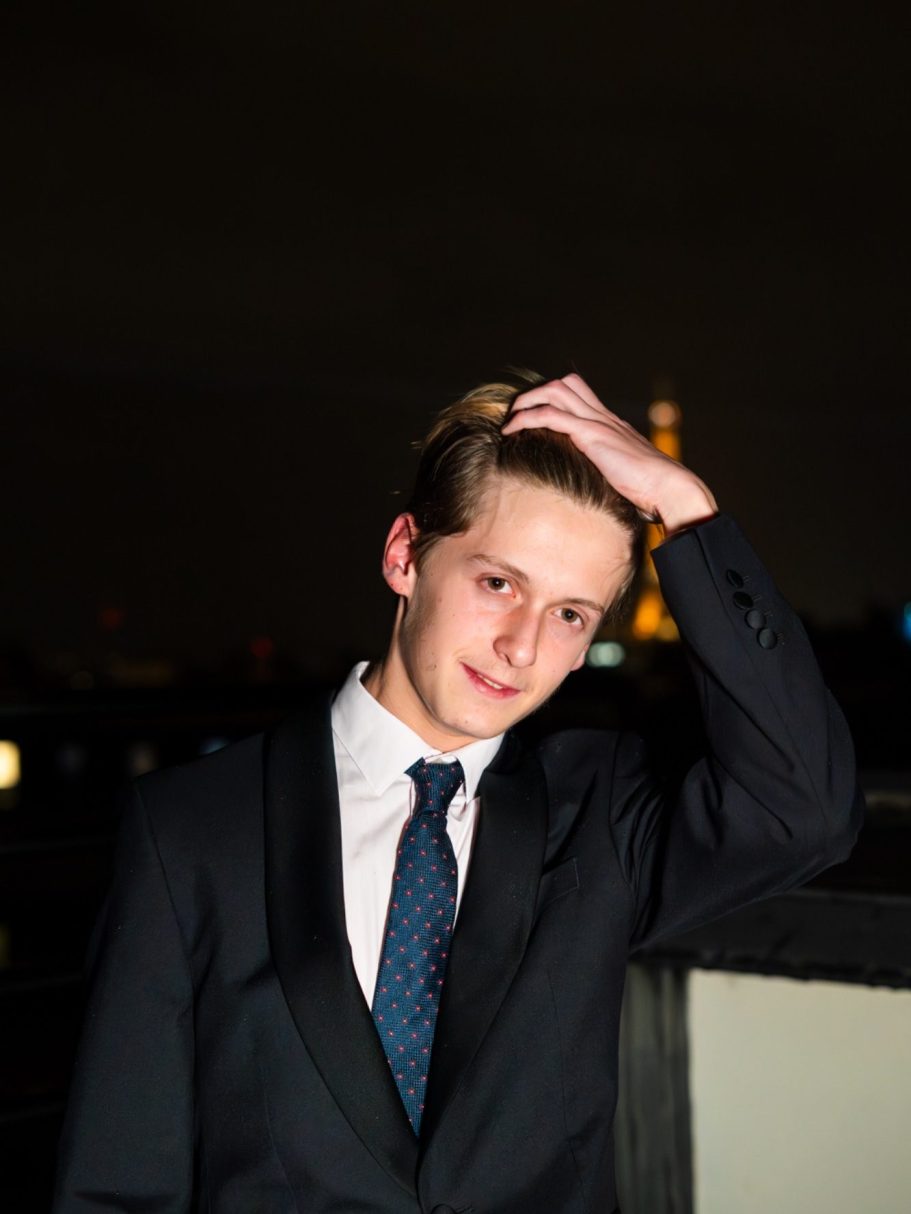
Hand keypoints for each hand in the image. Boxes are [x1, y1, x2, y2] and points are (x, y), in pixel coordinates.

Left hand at [501, 374, 717, 535]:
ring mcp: (598, 423)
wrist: (669, 487)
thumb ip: (609, 475)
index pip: (579, 394)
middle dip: (535, 394)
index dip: (553, 399)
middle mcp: (603, 417)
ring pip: (555, 390)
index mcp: (610, 424)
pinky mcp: (591, 435)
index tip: (532, 418)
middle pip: (566, 383)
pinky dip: (526, 418)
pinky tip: (511, 432)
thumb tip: (598, 492)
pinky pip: (550, 415)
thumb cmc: (652, 491)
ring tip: (510, 422)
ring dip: (527, 401)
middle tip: (516, 416)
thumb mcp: (624, 477)